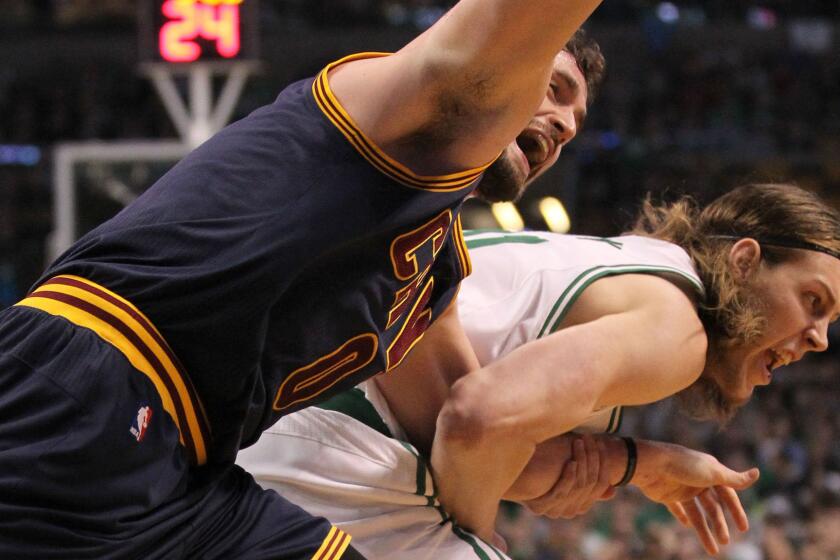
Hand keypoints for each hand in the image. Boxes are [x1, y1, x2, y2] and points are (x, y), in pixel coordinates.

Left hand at [523, 434, 614, 518]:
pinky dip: (569, 476)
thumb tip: (611, 491)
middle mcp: (568, 512)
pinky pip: (561, 491)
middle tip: (591, 439)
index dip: (604, 464)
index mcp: (579, 506)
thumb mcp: (567, 477)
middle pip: (590, 484)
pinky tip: (571, 462)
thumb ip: (587, 483)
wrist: (511, 480)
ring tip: (580, 443)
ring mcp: (554, 511)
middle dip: (592, 458)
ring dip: (581, 461)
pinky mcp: (540, 508)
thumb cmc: (541, 473)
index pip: (600, 485)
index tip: (603, 445)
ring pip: (578, 486)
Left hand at [632, 441, 758, 556]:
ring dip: (704, 530)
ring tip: (713, 550)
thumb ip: (734, 478)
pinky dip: (682, 516)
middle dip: (720, 524)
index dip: (736, 510)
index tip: (744, 529)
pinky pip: (677, 508)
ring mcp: (681, 487)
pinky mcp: (667, 494)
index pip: (728, 493)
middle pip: (713, 506)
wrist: (650, 464)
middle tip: (726, 541)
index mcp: (710, 472)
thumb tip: (757, 473)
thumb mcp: (712, 472)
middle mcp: (697, 480)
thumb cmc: (683, 465)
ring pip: (697, 513)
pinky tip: (687, 526)